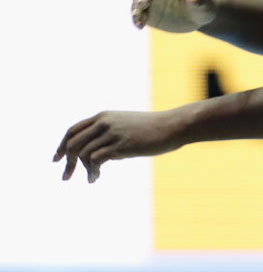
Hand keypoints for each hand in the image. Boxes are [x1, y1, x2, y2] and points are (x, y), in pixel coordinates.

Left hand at [53, 110, 183, 182]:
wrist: (172, 126)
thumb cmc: (153, 129)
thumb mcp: (127, 127)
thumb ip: (110, 136)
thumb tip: (99, 156)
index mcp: (104, 116)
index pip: (73, 130)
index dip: (61, 145)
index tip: (57, 159)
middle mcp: (104, 122)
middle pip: (73, 143)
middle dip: (66, 162)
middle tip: (65, 176)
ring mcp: (112, 133)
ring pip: (83, 153)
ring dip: (82, 170)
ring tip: (91, 178)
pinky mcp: (120, 145)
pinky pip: (95, 160)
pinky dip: (91, 172)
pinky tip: (95, 178)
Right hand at [131, 0, 216, 31]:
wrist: (199, 17)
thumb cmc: (204, 4)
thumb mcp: (206, 2)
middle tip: (143, 4)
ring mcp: (152, 1)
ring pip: (139, 2)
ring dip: (136, 9)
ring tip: (138, 19)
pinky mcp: (149, 13)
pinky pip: (139, 15)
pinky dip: (137, 19)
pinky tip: (139, 26)